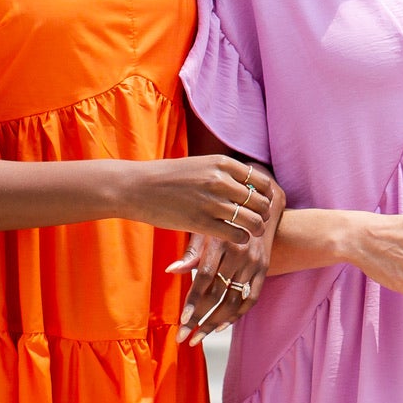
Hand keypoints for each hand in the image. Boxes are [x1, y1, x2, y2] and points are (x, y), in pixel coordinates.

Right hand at [120, 155, 282, 241]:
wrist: (137, 187)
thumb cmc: (167, 177)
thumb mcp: (199, 165)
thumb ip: (223, 174)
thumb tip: (247, 186)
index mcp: (222, 163)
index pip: (260, 180)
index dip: (265, 194)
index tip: (262, 203)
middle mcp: (220, 180)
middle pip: (259, 201)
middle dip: (263, 213)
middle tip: (259, 220)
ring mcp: (211, 202)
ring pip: (252, 220)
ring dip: (256, 228)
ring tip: (252, 232)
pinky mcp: (201, 223)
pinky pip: (236, 234)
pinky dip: (241, 239)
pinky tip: (237, 238)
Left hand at [167, 186, 278, 344]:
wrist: (264, 205)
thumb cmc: (225, 216)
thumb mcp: (206, 228)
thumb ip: (191, 252)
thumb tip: (171, 271)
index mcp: (221, 243)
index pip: (205, 278)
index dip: (194, 301)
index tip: (182, 320)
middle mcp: (240, 255)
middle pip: (218, 295)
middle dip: (199, 320)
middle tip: (183, 337)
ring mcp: (254, 264)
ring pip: (234, 302)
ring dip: (215, 324)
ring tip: (197, 337)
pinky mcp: (264, 269)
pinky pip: (251, 299)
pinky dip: (236, 316)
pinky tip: (220, 327)